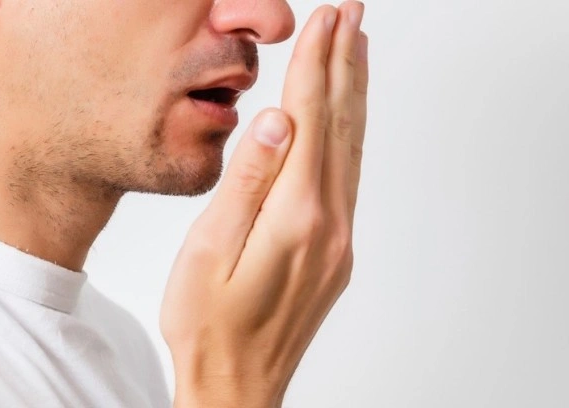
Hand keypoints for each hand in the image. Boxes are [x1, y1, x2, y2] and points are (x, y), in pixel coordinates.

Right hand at [160, 2, 367, 406]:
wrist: (239, 386)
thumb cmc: (210, 326)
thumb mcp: (210, 252)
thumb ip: (248, 183)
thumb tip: (278, 121)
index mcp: (295, 216)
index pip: (309, 120)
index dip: (317, 64)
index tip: (328, 20)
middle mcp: (329, 222)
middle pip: (340, 125)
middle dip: (345, 63)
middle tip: (353, 14)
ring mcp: (339, 237)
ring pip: (353, 148)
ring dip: (354, 95)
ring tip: (358, 49)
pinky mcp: (337, 249)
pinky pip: (351, 176)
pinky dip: (352, 135)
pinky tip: (348, 119)